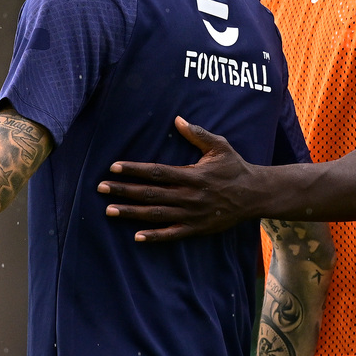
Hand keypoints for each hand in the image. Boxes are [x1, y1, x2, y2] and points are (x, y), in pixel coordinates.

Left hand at [99, 116, 262, 240]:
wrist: (255, 195)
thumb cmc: (235, 167)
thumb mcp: (220, 146)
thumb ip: (198, 134)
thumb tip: (178, 119)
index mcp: (192, 175)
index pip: (156, 171)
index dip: (134, 169)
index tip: (113, 167)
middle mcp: (189, 196)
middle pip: (150, 193)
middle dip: (124, 190)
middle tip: (100, 188)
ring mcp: (192, 215)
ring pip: (156, 214)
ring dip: (131, 213)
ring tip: (109, 210)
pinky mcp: (197, 229)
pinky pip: (172, 234)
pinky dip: (154, 236)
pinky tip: (136, 236)